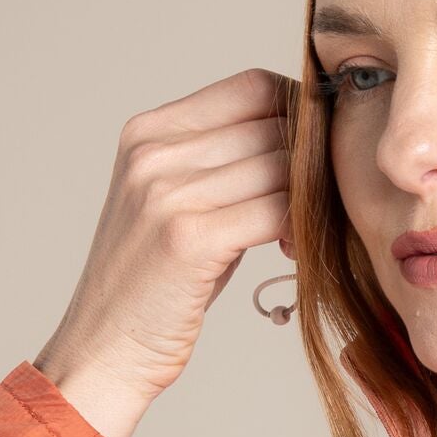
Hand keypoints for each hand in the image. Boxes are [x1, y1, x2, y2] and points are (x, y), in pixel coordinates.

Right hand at [35, 66, 296, 403]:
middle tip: (332, 200)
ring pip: (285, 169)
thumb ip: (227, 164)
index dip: (302, 114)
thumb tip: (308, 140)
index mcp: (149, 132)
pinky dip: (304, 228)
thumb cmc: (157, 283)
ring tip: (313, 229)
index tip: (323, 154)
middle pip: (275, 127)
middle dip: (317, 161)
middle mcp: (154, 153)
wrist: (105, 350)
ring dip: (316, 198)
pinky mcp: (189, 237)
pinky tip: (296, 251)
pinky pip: (280, 212)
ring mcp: (167, 192)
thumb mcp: (180, 204)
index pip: (254, 86)